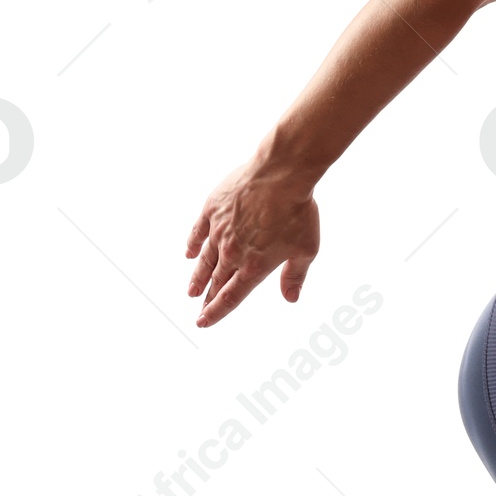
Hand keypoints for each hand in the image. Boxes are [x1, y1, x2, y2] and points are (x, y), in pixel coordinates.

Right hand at [185, 156, 319, 326]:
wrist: (281, 174)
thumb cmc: (298, 211)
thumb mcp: (306, 250)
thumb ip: (294, 276)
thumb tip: (291, 299)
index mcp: (255, 266)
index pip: (231, 296)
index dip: (216, 311)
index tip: (204, 321)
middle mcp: (233, 252)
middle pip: (216, 280)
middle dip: (206, 298)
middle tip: (198, 310)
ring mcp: (220, 230)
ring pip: (205, 259)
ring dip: (198, 276)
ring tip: (191, 289)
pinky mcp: (213, 209)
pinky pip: (198, 231)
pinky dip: (193, 243)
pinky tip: (189, 253)